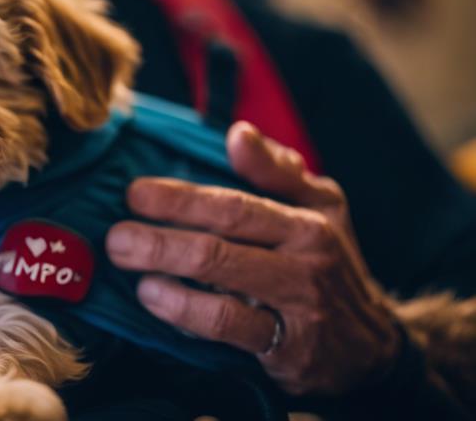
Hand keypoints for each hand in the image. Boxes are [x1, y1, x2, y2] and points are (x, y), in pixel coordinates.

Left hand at [106, 121, 400, 394]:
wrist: (371, 347)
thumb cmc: (330, 263)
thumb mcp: (321, 207)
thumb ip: (276, 170)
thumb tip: (237, 133)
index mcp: (306, 223)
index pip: (234, 206)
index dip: (180, 199)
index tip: (134, 193)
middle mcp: (304, 265)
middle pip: (219, 248)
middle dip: (159, 241)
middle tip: (116, 238)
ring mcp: (296, 312)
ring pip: (221, 293)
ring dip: (167, 280)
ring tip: (132, 272)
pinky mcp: (285, 353)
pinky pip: (227, 331)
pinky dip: (186, 315)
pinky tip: (156, 302)